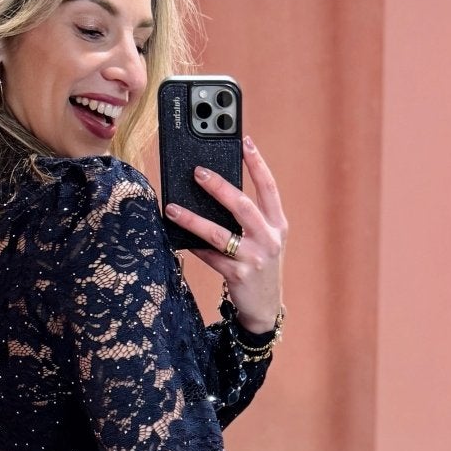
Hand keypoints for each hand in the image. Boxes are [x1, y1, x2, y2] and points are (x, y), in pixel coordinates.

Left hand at [164, 135, 285, 333]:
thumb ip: (250, 218)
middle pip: (243, 206)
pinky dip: (193, 246)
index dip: (257, 164)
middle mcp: (269, 239)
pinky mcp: (238, 276)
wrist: (264, 308)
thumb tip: (215, 190)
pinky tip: (177, 237)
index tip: (245, 142)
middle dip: (220, 186)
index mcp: (278, 225)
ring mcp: (255, 259)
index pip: (269, 188)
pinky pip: (210, 257)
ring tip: (173, 208)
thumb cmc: (259, 266)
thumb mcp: (264, 240)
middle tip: (198, 172)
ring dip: (193, 219)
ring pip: (220, 234)